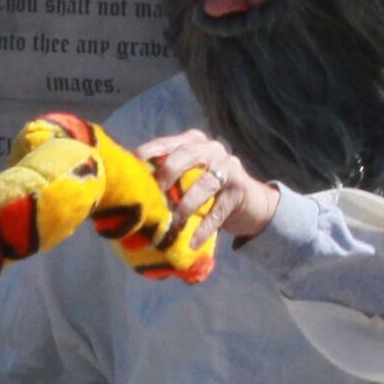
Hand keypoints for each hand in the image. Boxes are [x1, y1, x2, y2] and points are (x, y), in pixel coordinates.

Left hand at [136, 128, 281, 241]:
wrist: (251, 203)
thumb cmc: (207, 189)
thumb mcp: (188, 175)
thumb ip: (167, 176)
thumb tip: (131, 190)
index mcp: (193, 141)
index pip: (166, 143)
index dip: (148, 154)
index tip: (132, 169)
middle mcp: (211, 149)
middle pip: (185, 155)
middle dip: (167, 173)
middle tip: (154, 195)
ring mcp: (228, 167)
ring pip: (204, 184)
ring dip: (186, 205)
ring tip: (174, 223)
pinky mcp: (240, 190)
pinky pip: (218, 211)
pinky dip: (204, 228)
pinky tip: (192, 242)